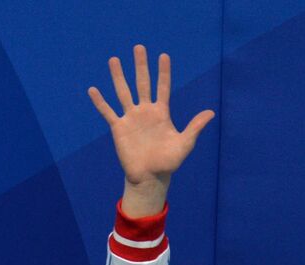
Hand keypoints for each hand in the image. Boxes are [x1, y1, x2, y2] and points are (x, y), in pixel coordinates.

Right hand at [88, 44, 214, 216]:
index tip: (164, 56)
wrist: (150, 177)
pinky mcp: (118, 129)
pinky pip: (108, 112)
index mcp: (161, 113)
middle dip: (141, 66)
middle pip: (142, 83)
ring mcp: (131, 119)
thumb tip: (211, 113)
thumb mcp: (185, 144)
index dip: (163, 72)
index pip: (162, 87)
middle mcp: (145, 112)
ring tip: (114, 59)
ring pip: (123, 92)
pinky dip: (100, 102)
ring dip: (118, 76)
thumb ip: (194, 127)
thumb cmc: (168, 162)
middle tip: (139, 47)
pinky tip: (93, 90)